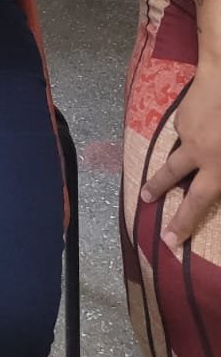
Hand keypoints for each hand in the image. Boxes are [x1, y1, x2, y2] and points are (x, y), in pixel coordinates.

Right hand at [141, 63, 220, 246]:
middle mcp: (199, 152)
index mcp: (217, 166)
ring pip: (181, 150)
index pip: (198, 203)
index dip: (183, 223)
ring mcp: (189, 131)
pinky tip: (208, 120)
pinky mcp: (185, 114)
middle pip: (172, 175)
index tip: (168, 241)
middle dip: (158, 188)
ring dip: (179, 157)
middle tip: (144, 199)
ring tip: (176, 156)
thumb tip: (218, 179)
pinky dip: (195, 132)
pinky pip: (188, 129)